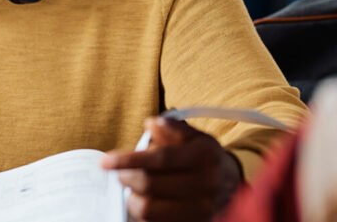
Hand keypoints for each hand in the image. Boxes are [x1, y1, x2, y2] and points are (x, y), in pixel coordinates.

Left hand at [100, 117, 241, 221]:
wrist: (230, 181)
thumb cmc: (203, 155)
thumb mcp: (193, 135)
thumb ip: (172, 128)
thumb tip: (151, 124)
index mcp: (203, 156)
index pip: (159, 159)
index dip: (128, 160)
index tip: (105, 161)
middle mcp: (205, 183)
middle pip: (150, 185)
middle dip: (126, 177)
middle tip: (118, 173)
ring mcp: (201, 208)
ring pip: (149, 208)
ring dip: (131, 197)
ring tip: (130, 187)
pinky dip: (142, 212)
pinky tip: (140, 199)